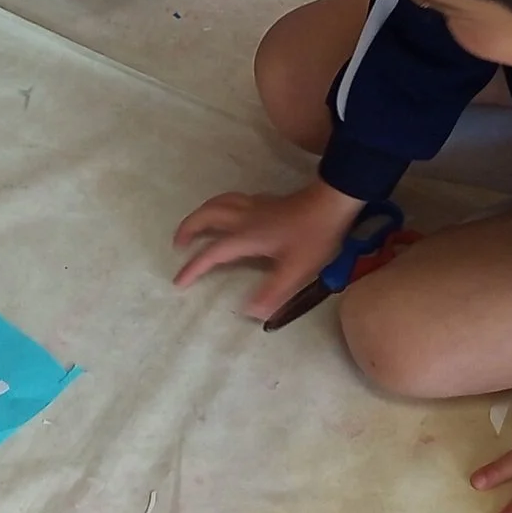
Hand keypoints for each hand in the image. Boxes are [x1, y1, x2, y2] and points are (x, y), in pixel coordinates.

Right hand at [171, 180, 365, 320]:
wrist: (332, 202)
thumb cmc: (314, 236)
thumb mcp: (296, 270)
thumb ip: (272, 292)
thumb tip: (249, 312)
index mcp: (246, 236)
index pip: (212, 253)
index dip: (193, 267)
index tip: (178, 282)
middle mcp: (244, 218)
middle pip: (205, 217)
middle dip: (188, 229)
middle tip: (178, 244)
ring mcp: (254, 206)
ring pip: (216, 203)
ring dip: (200, 214)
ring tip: (195, 226)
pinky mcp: (265, 201)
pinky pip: (231, 200)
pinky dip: (219, 207)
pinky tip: (228, 214)